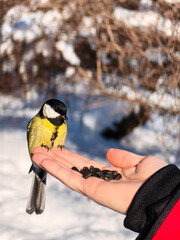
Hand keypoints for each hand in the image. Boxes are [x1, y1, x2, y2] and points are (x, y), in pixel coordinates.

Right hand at [32, 147, 166, 213]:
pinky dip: (55, 169)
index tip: (58, 149)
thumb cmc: (155, 178)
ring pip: (66, 173)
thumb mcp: (140, 162)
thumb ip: (124, 157)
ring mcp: (93, 185)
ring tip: (36, 153)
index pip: (84, 164)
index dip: (70, 157)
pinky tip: (43, 160)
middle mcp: (98, 180)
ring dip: (51, 163)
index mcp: (110, 174)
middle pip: (72, 168)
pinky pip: (69, 178)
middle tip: (41, 149)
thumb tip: (108, 153)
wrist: (159, 191)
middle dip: (56, 158)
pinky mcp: (90, 190)